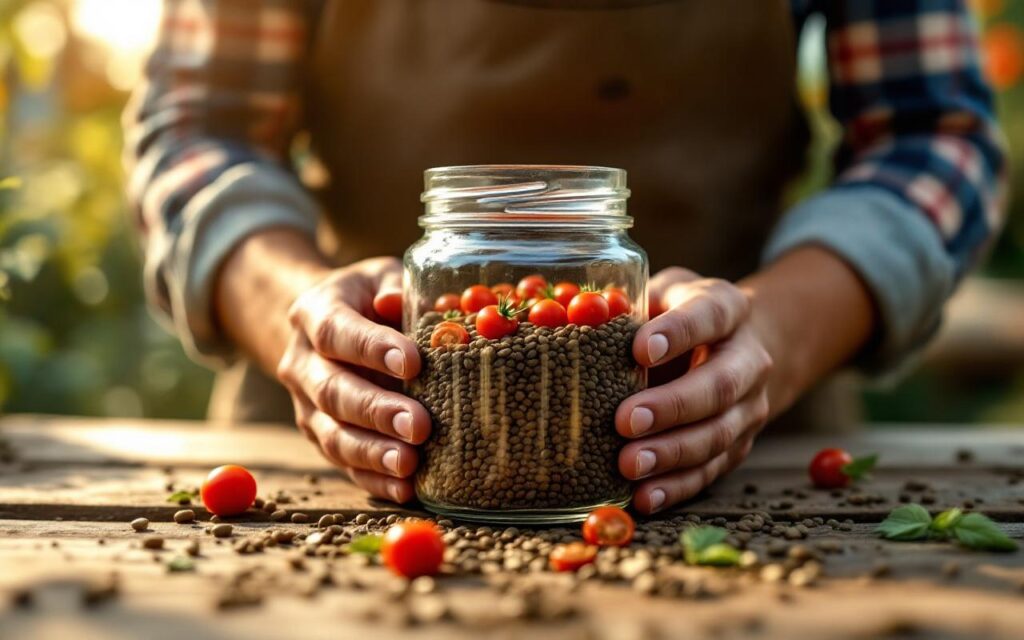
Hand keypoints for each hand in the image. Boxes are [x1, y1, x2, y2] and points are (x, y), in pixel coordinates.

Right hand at [275, 257, 431, 502]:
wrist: (325, 322)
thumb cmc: (369, 296)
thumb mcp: (380, 276)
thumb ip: (394, 287)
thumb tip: (399, 304)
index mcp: (314, 313)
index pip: (336, 333)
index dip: (371, 349)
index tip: (413, 362)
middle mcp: (301, 362)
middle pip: (333, 391)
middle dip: (376, 412)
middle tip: (420, 425)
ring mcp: (306, 405)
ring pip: (332, 435)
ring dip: (373, 453)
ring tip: (410, 464)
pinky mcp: (320, 435)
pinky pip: (344, 463)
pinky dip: (373, 479)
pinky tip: (405, 488)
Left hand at [616, 267, 772, 513]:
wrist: (738, 345)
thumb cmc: (680, 314)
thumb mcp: (661, 294)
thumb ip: (630, 304)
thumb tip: (571, 319)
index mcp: (728, 309)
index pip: (709, 316)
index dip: (678, 333)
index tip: (640, 350)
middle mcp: (748, 359)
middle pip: (719, 385)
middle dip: (673, 406)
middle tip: (626, 420)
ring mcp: (749, 407)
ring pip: (718, 435)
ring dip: (671, 454)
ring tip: (628, 464)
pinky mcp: (739, 446)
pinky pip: (711, 471)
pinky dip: (677, 487)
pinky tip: (644, 497)